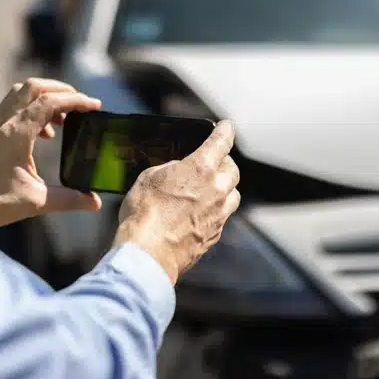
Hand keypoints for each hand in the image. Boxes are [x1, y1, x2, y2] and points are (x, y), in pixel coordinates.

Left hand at [0, 78, 102, 228]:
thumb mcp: (35, 201)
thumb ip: (68, 199)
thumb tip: (95, 202)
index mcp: (17, 133)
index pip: (50, 102)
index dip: (76, 100)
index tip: (95, 106)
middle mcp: (7, 122)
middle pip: (36, 86)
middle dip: (63, 90)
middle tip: (81, 104)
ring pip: (24, 91)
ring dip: (47, 95)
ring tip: (65, 116)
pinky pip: (16, 105)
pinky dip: (35, 108)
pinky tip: (45, 132)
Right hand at [112, 120, 240, 284]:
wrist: (148, 252)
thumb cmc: (144, 213)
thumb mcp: (149, 177)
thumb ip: (170, 169)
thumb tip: (178, 171)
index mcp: (200, 168)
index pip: (221, 141)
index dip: (225, 130)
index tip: (227, 127)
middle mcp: (216, 189)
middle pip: (232, 169)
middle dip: (224, 163)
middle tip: (213, 163)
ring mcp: (218, 214)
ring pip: (233, 194)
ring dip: (225, 188)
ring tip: (210, 190)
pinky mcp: (214, 234)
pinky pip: (223, 217)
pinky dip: (216, 211)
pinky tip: (201, 213)